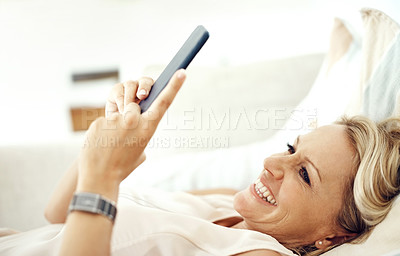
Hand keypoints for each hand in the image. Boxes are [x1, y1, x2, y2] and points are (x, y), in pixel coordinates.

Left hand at [77, 70, 185, 199]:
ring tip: (111, 139)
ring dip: (117, 120)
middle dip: (131, 104)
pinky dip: (103, 129)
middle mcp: (133, 121)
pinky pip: (104, 119)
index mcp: (148, 128)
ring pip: (119, 109)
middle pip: (135, 99)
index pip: (164, 103)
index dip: (174, 86)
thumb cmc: (122, 167)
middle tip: (125, 121)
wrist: (99, 177)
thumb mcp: (140, 151)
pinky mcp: (100, 121)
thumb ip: (141, 133)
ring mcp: (116, 120)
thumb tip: (136, 125)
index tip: (181, 72)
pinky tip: (101, 144)